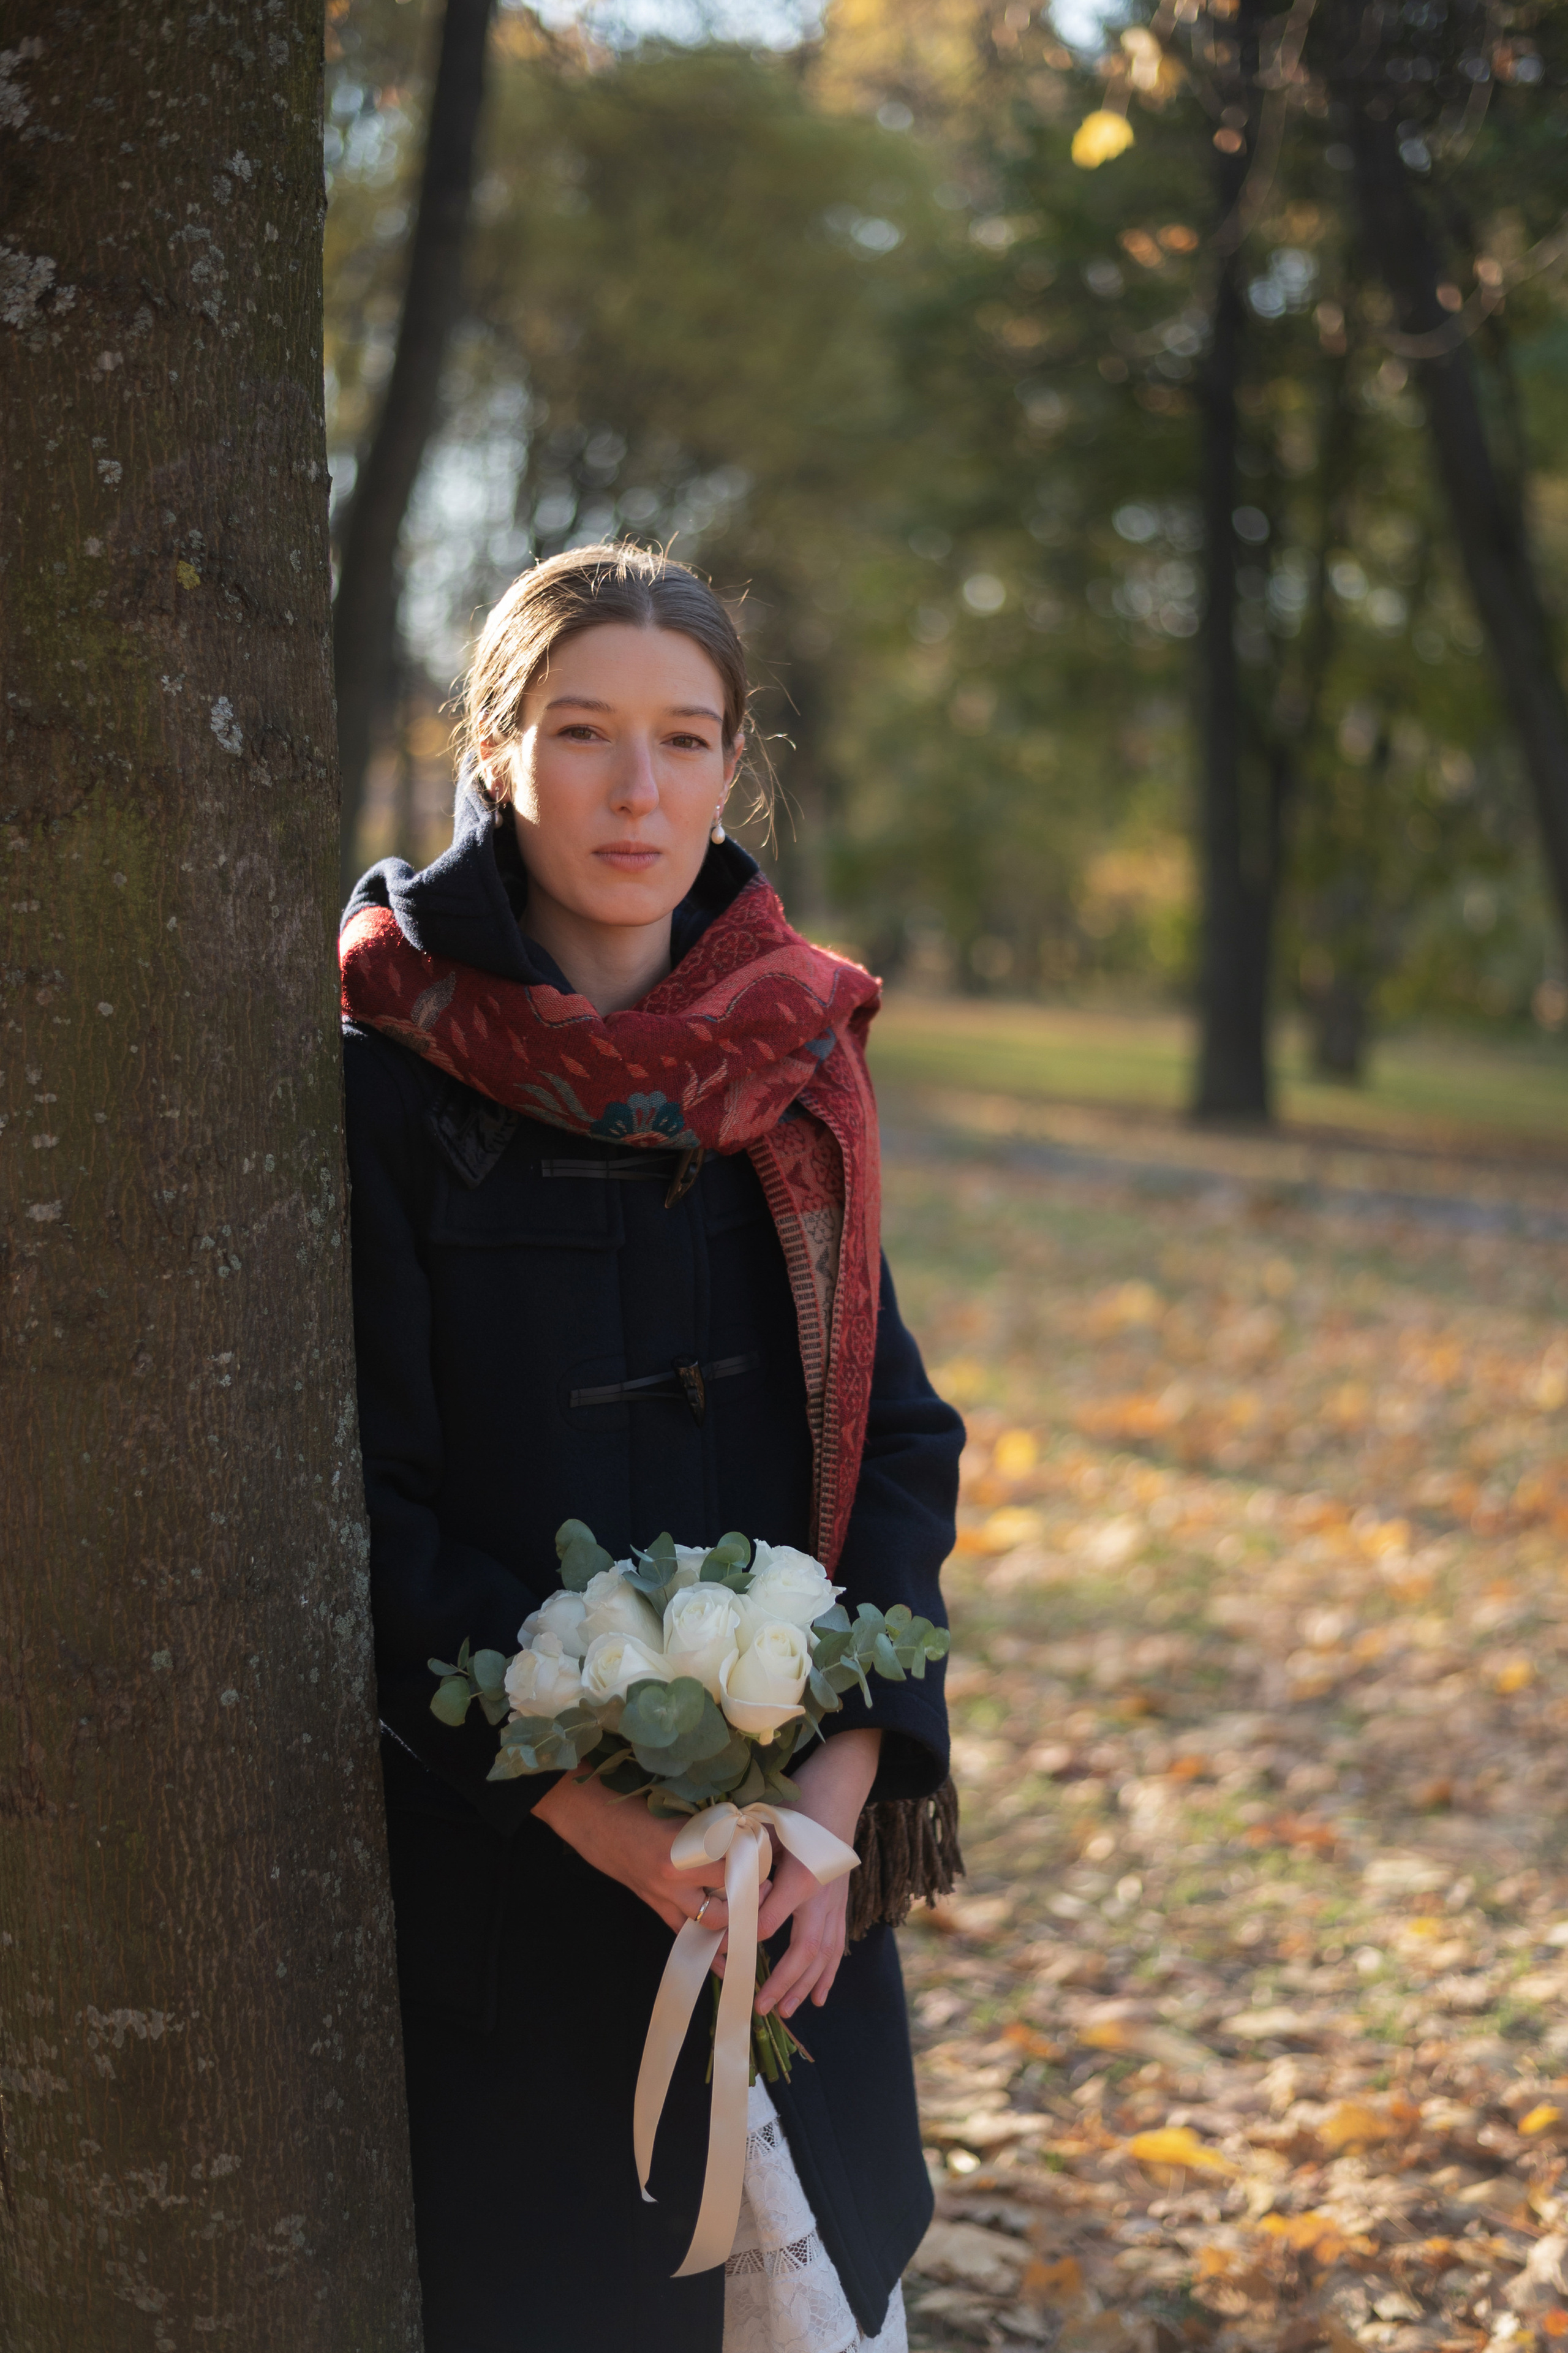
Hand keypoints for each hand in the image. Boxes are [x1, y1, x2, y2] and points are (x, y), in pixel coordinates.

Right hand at [533, 1768, 763, 1947]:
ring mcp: (661, 1898)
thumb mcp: (677, 1811)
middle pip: (723, 1906)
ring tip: (750, 1923)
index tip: (770, 1856)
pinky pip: (682, 1930)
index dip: (755, 1864)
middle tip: (766, 1888)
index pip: (732, 1868)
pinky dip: (702, 1943)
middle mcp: (672, 1883)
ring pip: (705, 1926)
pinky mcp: (652, 1904)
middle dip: (748, 1901)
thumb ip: (710, 1826)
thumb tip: (747, 1830)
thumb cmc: (633, 1804)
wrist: (590, 1816)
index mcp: (680, 1854)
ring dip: (729, 1926)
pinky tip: (719, 1957)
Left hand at [751, 1728, 879, 2022]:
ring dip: (805, 1986)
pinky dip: (829, 1973)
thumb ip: (749, 1860)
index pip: (769, 1922)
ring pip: (824, 1954)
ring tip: (786, 2012)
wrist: (838, 1790)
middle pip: (804, 1950)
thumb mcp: (767, 1826)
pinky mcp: (842, 1903)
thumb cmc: (797, 1806)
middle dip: (782, 1982)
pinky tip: (820, 1996)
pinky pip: (837, 1945)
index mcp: (801, 1877)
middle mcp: (823, 1895)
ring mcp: (837, 1901)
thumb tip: (723, 1890)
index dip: (746, 1943)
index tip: (725, 1961)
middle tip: (760, 2008)